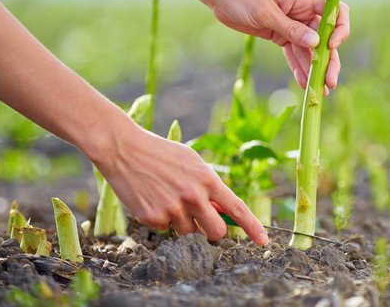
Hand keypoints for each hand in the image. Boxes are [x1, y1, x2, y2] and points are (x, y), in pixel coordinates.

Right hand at [92, 117, 268, 244]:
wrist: (125, 149)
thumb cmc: (162, 154)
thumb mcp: (192, 163)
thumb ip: (208, 186)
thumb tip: (221, 210)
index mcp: (207, 179)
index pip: (236, 208)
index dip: (252, 227)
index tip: (263, 240)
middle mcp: (193, 196)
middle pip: (215, 232)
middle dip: (213, 231)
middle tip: (203, 222)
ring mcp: (172, 209)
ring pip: (189, 232)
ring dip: (183, 222)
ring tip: (168, 198)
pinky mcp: (153, 218)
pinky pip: (166, 229)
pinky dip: (162, 219)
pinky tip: (153, 199)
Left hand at [209, 0, 349, 91]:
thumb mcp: (265, 12)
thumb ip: (291, 29)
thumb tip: (316, 43)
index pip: (335, 11)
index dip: (339, 29)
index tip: (331, 46)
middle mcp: (302, 13)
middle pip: (325, 37)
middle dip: (329, 60)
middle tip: (329, 83)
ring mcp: (292, 25)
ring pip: (310, 50)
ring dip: (315, 69)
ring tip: (319, 91)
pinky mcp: (280, 35)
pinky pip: (294, 54)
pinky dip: (298, 68)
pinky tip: (303, 84)